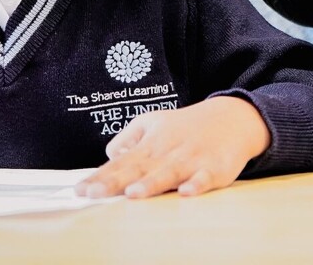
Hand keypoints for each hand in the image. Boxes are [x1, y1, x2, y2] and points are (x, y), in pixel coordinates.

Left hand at [76, 96, 271, 198]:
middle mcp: (167, 152)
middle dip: (116, 182)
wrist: (232, 118)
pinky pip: (205, 178)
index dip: (100, 177)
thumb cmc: (188, 126)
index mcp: (150, 144)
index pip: (120, 163)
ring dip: (151, 184)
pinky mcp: (215, 168)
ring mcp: (191, 159)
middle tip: (94, 194)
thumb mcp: (154, 122)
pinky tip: (186, 192)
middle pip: (138, 169)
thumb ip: (128, 139)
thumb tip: (109, 157)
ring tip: (133, 193)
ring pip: (169, 173)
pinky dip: (197, 184)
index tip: (80, 190)